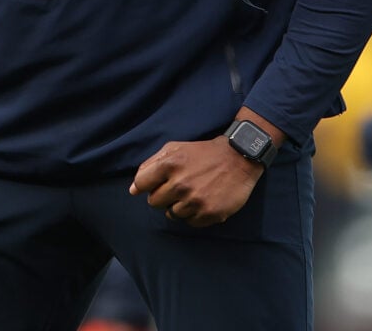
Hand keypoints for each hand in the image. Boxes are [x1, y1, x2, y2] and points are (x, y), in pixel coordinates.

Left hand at [129, 136, 263, 227]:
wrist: (237, 158)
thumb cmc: (203, 153)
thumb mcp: (175, 148)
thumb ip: (151, 164)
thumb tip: (133, 189)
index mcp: (169, 165)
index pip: (141, 184)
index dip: (144, 186)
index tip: (152, 186)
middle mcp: (180, 184)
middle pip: (154, 202)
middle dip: (163, 196)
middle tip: (178, 187)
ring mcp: (195, 201)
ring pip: (172, 214)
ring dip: (179, 206)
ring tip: (192, 193)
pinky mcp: (209, 213)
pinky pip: (190, 223)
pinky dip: (194, 215)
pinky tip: (202, 201)